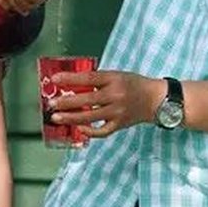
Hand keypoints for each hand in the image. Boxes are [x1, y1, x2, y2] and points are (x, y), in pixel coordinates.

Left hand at [49, 69, 164, 137]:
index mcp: (113, 79)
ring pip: (91, 117)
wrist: (156, 99)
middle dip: (66, 103)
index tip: (55, 79)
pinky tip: (79, 128)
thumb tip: (72, 84)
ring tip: (57, 118)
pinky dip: (89, 131)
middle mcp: (115, 96)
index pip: (88, 79)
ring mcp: (118, 112)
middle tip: (51, 104)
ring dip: (72, 118)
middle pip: (87, 100)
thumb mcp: (116, 75)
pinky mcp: (120, 124)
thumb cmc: (133, 84)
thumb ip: (97, 79)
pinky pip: (102, 131)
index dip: (70, 79)